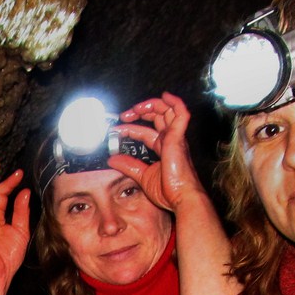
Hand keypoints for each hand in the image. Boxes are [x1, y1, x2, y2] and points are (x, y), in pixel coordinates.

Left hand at [109, 93, 206, 214]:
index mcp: (164, 148)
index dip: (131, 129)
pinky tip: (165, 96)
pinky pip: (181, 113)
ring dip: (151, 105)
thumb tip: (112, 160)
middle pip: (158, 116)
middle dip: (140, 111)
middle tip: (124, 115)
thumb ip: (129, 166)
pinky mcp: (178, 138)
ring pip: (168, 110)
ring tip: (136, 108)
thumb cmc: (169, 190)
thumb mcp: (143, 176)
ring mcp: (176, 137)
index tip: (117, 131)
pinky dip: (174, 102)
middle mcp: (171, 139)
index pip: (146, 132)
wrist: (181, 198)